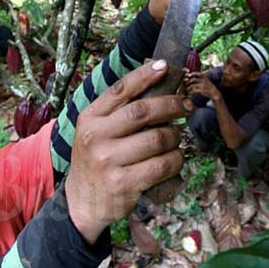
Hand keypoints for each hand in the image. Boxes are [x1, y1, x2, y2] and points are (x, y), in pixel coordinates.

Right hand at [65, 60, 187, 243]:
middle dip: (172, 105)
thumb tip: (158, 86)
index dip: (145, 75)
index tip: (166, 66)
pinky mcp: (124, 183)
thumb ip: (118, 111)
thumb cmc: (96, 159)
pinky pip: (162, 165)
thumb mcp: (95, 130)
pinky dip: (176, 160)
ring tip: (176, 139)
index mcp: (90, 118)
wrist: (82, 201)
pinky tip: (175, 158)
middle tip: (186, 105)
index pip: (121, 89)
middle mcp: (96, 136)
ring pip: (158, 139)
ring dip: (176, 137)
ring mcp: (109, 161)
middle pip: (143, 111)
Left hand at [183, 69, 218, 101]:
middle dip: (188, 81)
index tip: (187, 76)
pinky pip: (193, 90)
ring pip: (192, 85)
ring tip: (186, 88)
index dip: (190, 74)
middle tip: (185, 84)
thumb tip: (190, 75)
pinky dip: (190, 91)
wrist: (214, 92)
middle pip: (193, 79)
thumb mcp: (205, 79)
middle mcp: (203, 80)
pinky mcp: (201, 90)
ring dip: (188, 87)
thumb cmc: (208, 85)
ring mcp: (202, 85)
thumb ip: (199, 77)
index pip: (195, 73)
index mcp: (203, 76)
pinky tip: (189, 92)